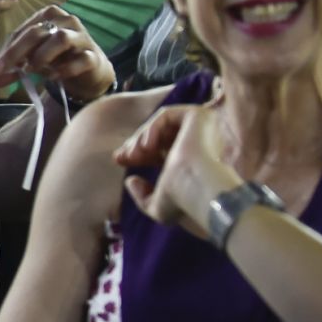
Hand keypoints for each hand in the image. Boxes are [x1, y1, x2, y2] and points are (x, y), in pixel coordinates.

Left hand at [0, 6, 113, 100]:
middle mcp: (66, 21)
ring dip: (42, 56)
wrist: (90, 71)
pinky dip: (65, 69)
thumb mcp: (31, 60)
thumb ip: (12, 66)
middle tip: (2, 72)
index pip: (21, 32)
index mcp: (47, 16)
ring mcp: (82, 37)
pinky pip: (81, 60)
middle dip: (15, 53)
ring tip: (33, 69)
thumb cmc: (57, 59)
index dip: (5, 52)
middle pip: (37, 33)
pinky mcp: (94, 55)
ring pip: (61, 39)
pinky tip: (55, 76)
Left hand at [115, 103, 240, 240]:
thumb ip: (142, 197)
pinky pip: (166, 114)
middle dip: (135, 145)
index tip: (118, 159)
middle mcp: (200, 143)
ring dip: (141, 138)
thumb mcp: (157, 207)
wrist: (198, 190)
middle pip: (159, 136)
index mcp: (193, 161)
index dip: (137, 153)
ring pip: (161, 124)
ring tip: (133, 155)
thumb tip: (130, 181)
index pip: (161, 150)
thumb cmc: (182, 201)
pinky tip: (146, 147)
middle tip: (121, 157)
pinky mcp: (200, 116)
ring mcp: (202, 128)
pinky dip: (151, 127)